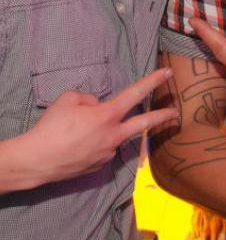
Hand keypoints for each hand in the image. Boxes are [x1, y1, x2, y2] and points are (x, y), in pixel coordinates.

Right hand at [24, 68, 177, 185]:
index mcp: (108, 115)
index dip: (153, 81)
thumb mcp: (69, 99)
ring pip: (115, 136)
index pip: (136, 93)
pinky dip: (96, 144)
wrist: (35, 161)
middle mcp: (114, 135)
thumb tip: (97, 106)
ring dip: (108, 131)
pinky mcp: (100, 166)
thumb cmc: (51, 127)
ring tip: (81, 132)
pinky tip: (79, 145)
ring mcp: (108, 153)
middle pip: (145, 124)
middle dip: (163, 116)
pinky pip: (103, 149)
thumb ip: (89, 99)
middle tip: (175, 112)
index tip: (168, 73)